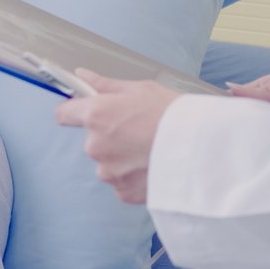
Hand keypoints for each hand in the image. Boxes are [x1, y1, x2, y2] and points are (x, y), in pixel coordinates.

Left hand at [53, 69, 179, 204]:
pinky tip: (155, 166)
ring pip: (108, 164)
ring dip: (123, 159)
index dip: (74, 112)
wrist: (206, 151)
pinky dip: (135, 177)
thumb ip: (106, 86)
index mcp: (96, 116)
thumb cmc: (177, 116)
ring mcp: (109, 172)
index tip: (85, 112)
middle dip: (110, 136)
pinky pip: (122, 183)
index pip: (63, 114)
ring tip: (151, 151)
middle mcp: (96, 145)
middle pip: (92, 140)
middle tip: (139, 132)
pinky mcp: (124, 192)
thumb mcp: (142, 90)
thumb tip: (83, 76)